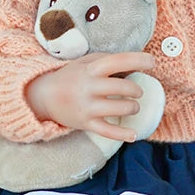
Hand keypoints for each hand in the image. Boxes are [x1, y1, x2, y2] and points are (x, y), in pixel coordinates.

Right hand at [25, 52, 154, 141]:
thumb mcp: (84, 62)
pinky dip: (122, 134)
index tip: (151, 62)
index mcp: (91, 69)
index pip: (117, 61)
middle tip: (137, 91)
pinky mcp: (85, 123)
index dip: (137, 60)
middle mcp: (89, 87)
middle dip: (136, 90)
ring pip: (119, 109)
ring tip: (133, 106)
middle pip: (122, 87)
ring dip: (132, 107)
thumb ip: (105, 59)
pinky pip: (107, 131)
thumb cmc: (70, 76)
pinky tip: (134, 134)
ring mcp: (87, 107)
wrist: (43, 96)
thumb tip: (131, 61)